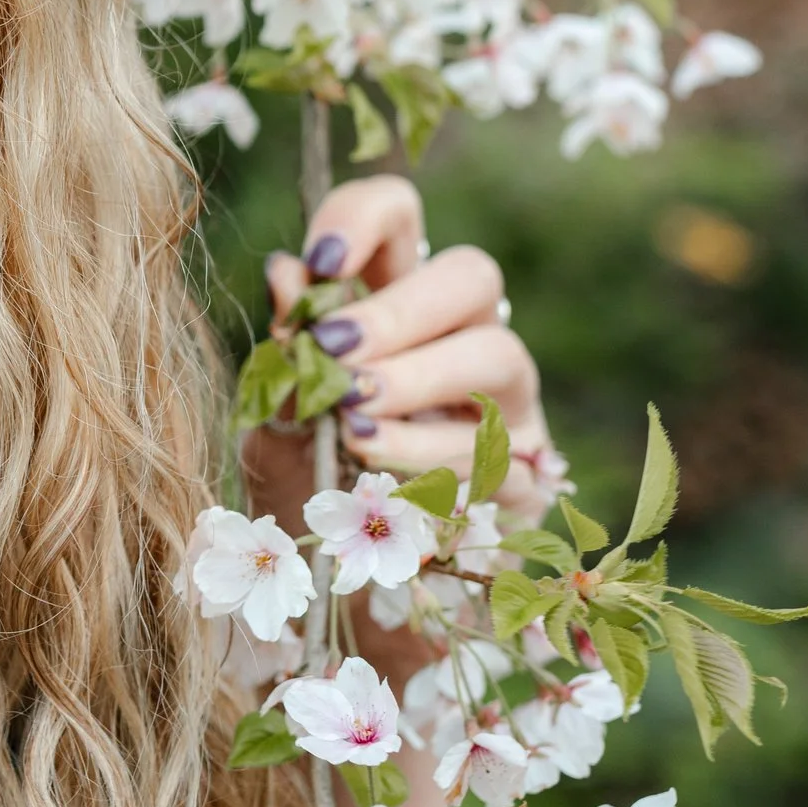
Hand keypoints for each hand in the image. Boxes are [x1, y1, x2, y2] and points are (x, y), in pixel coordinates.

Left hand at [257, 173, 557, 523]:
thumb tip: (287, 275)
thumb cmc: (305, 485)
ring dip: (419, 384)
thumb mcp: (276, 426)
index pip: (397, 215)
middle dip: (400, 312)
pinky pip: (502, 449)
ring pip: (499, 354)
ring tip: (352, 422)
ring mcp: (508, 402)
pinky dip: (433, 460)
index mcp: (389, 301)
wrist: (339, 591)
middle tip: (335, 354)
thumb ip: (283, 362)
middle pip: (472, 273)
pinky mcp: (531, 473)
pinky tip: (380, 477)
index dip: (362, 219)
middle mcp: (461, 335)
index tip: (319, 263)